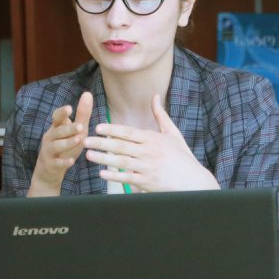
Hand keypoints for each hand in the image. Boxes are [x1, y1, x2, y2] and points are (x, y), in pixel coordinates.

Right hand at [30, 91, 92, 195]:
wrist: (49, 170)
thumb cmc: (65, 146)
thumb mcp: (75, 130)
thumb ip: (82, 114)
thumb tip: (87, 93)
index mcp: (56, 127)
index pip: (56, 117)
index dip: (62, 113)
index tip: (70, 108)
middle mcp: (50, 137)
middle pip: (58, 131)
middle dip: (68, 128)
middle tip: (80, 126)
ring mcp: (49, 151)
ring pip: (56, 146)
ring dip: (67, 143)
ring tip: (79, 140)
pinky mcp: (51, 164)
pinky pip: (57, 163)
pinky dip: (64, 162)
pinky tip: (71, 161)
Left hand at [84, 94, 219, 192]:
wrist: (194, 181)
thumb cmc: (183, 157)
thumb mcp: (173, 134)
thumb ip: (160, 116)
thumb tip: (155, 96)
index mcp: (154, 139)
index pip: (129, 132)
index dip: (112, 130)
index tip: (98, 128)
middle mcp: (149, 152)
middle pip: (121, 146)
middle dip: (102, 143)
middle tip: (85, 140)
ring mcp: (148, 168)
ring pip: (121, 161)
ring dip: (103, 158)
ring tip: (89, 155)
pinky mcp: (148, 182)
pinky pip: (128, 178)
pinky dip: (114, 176)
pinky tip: (102, 173)